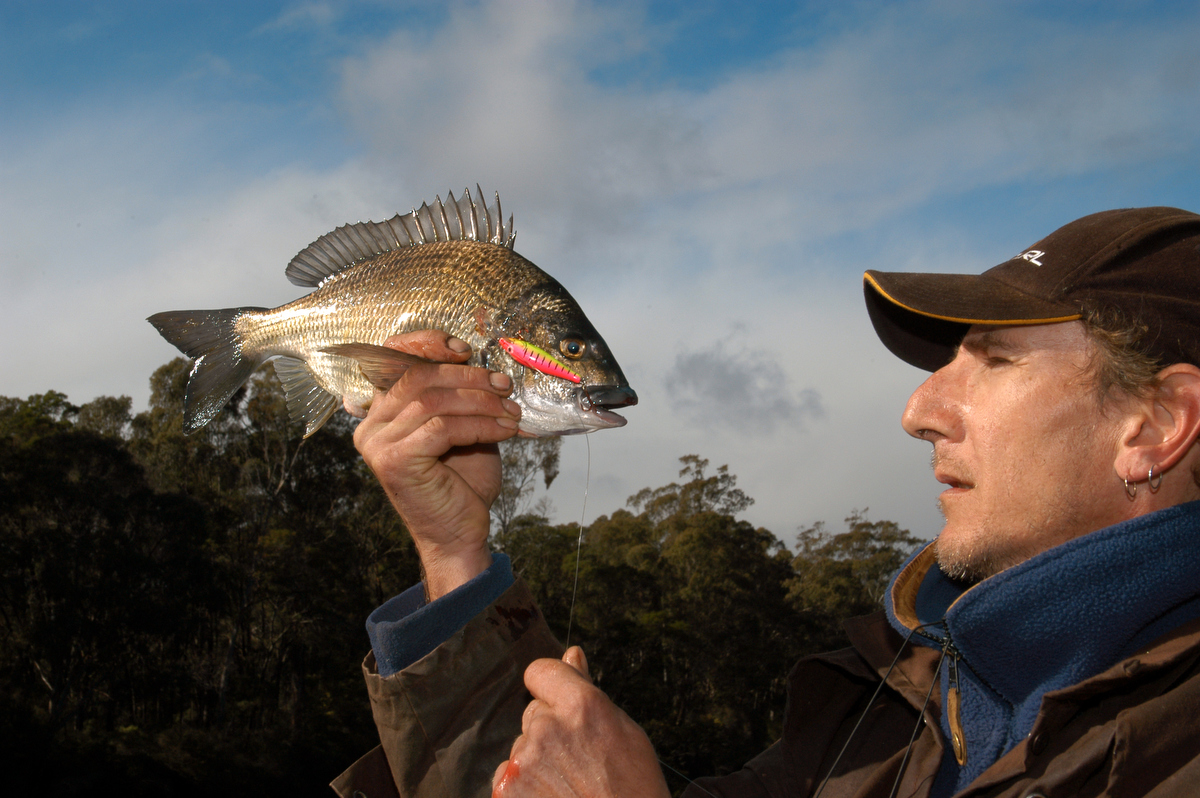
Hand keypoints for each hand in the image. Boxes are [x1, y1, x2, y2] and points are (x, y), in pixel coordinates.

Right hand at [352, 331, 521, 598]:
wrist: (459, 534)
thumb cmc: (461, 481)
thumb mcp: (462, 427)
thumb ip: (457, 395)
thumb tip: (475, 358)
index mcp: (380, 412)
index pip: (393, 361)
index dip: (426, 344)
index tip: (464, 348)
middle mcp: (371, 425)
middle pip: (419, 378)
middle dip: (469, 377)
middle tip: (504, 385)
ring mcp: (378, 444)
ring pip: (433, 401)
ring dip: (481, 402)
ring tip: (511, 411)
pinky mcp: (395, 461)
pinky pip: (443, 428)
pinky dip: (481, 425)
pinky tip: (505, 431)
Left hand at [492, 647, 669, 797]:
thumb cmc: (633, 789)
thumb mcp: (625, 733)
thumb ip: (588, 690)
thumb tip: (572, 653)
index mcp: (582, 705)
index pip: (540, 671)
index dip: (550, 687)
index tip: (559, 703)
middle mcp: (547, 726)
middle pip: (533, 713)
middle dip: (550, 730)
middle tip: (578, 761)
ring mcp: (524, 760)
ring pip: (522, 746)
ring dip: (537, 760)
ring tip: (568, 786)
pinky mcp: (506, 789)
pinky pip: (507, 775)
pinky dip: (523, 787)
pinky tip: (552, 797)